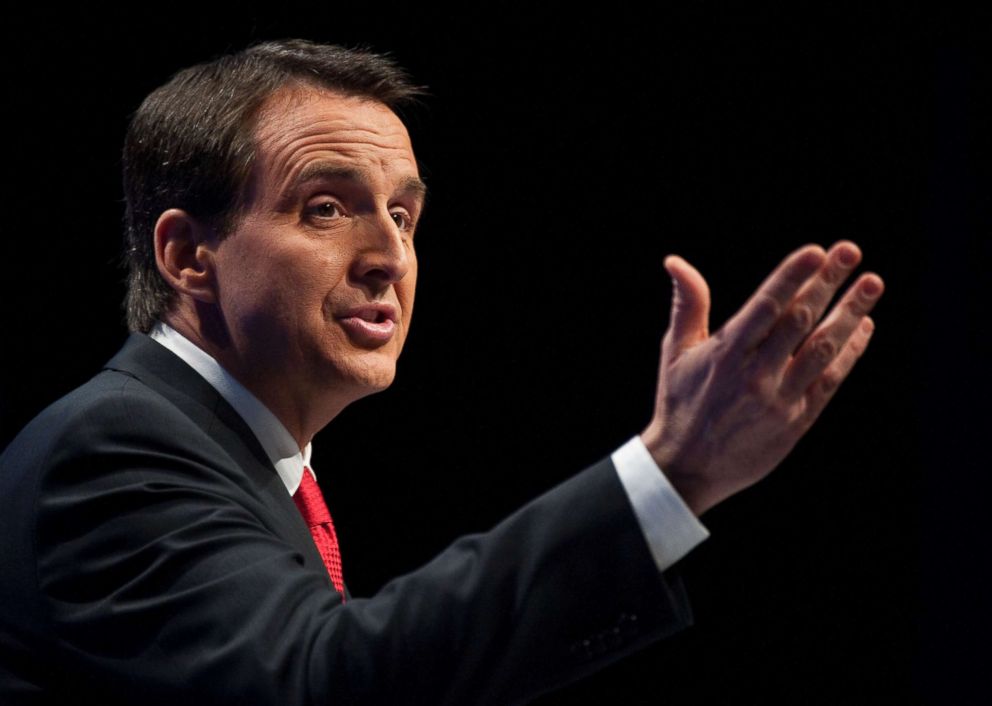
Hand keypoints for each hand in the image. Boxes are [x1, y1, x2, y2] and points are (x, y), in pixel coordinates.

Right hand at [640, 241, 883, 514]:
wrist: (687, 468)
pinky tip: (864, 327)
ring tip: (872, 282)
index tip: (817, 251)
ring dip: (851, 313)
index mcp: (725, 353)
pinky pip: (830, 381)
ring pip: (823, 348)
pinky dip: (849, 352)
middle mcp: (754, 374)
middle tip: (851, 250)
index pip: (765, 306)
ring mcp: (779, 399)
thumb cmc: (679, 403)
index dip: (792, 277)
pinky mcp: (796, 422)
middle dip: (827, 283)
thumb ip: (687, 304)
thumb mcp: (676, 352)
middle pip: (800, 321)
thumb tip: (675, 261)